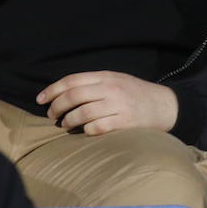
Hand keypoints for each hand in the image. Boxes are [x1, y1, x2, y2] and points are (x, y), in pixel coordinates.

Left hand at [38, 71, 178, 135]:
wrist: (165, 105)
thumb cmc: (136, 94)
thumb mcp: (116, 80)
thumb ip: (94, 84)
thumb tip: (63, 93)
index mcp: (106, 76)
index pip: (72, 80)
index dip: (52, 90)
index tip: (40, 100)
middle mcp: (111, 89)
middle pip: (74, 96)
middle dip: (57, 107)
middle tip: (52, 115)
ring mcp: (119, 105)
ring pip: (82, 113)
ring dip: (68, 121)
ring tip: (65, 125)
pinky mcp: (125, 122)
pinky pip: (97, 127)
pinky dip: (87, 130)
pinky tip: (85, 131)